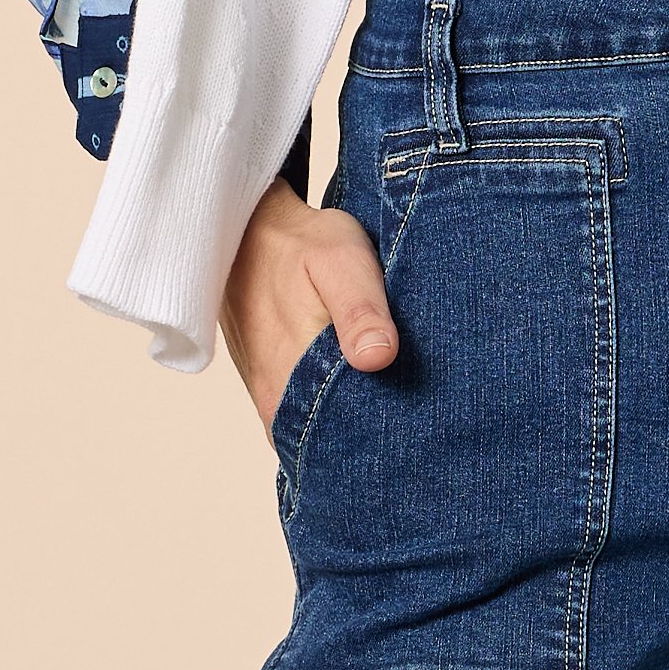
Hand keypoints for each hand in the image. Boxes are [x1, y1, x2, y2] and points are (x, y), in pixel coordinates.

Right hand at [222, 177, 398, 425]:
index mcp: (289, 383)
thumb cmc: (299, 243)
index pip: (347, 439)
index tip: (422, 417)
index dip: (388, 433)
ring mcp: (269, 398)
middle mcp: (274, 404)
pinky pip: (308, 414)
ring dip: (356, 417)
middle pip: (336, 441)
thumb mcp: (339, 261)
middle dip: (377, 431)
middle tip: (418, 405)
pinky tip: (362, 383)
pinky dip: (336, 405)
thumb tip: (379, 358)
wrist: (246, 229)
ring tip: (395, 394)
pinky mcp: (269, 387)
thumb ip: (360, 311)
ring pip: (322, 431)